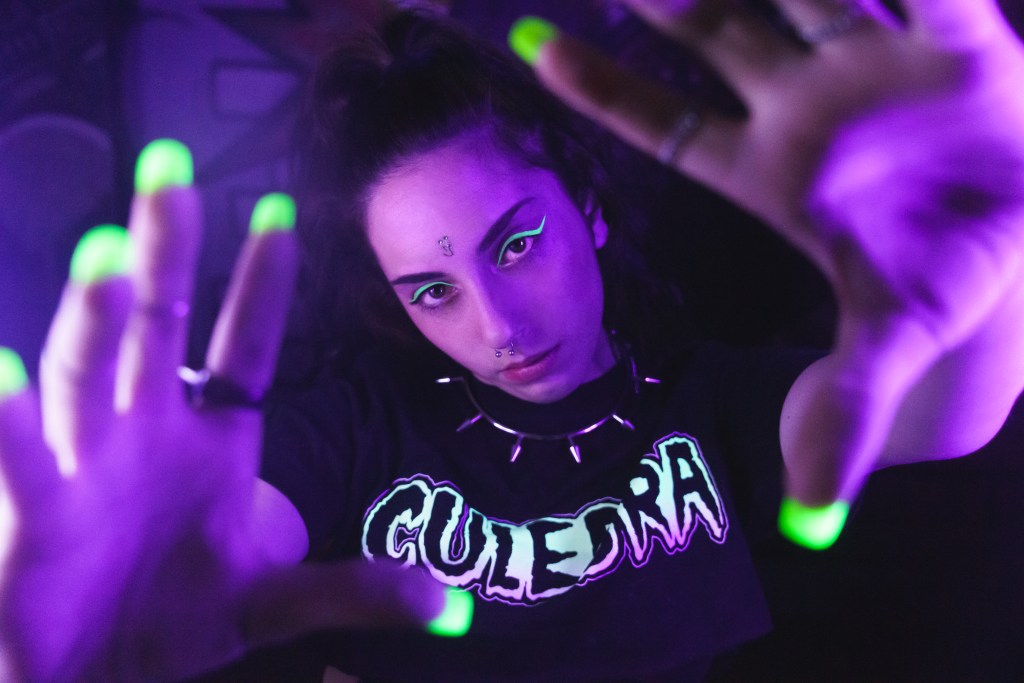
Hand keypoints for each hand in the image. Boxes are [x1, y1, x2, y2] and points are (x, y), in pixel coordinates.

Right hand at [0, 141, 451, 680]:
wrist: (100, 674)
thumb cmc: (180, 619)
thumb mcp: (275, 599)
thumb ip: (357, 591)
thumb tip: (452, 608)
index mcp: (210, 437)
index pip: (242, 346)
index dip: (262, 285)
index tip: (283, 214)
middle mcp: (145, 430)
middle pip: (156, 325)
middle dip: (164, 251)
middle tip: (172, 170)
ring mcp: (87, 463)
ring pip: (91, 374)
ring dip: (99, 315)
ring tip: (109, 251)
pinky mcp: (35, 512)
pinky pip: (23, 460)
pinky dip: (13, 421)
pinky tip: (5, 372)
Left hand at [513, 2, 1023, 516]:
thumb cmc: (943, 290)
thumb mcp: (889, 352)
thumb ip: (840, 419)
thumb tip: (807, 526)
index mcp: (769, 174)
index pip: (665, 126)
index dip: (602, 90)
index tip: (531, 47)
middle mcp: (808, 110)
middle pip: (718, 36)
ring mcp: (872, 68)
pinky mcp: (957, 45)